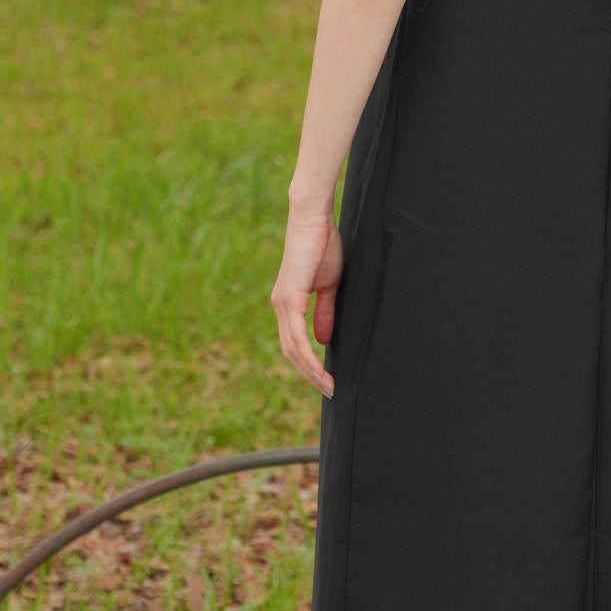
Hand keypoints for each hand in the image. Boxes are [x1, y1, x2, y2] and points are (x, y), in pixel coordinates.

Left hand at [272, 210, 343, 396]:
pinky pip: (296, 337)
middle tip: (329, 390)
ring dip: (309, 371)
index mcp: (288, 302)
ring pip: (291, 349)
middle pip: (290, 352)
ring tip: (328, 386)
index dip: (308, 363)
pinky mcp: (289, 299)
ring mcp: (282, 303)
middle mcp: (280, 306)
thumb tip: (322, 340)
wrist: (315, 220)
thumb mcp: (329, 285)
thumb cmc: (323, 245)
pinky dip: (308, 356)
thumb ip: (325, 312)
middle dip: (309, 375)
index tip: (326, 380)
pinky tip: (319, 369)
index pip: (294, 342)